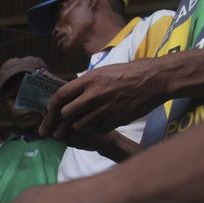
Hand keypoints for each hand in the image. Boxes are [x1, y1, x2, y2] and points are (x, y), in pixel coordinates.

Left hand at [39, 59, 164, 136]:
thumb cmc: (128, 73)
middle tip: (60, 125)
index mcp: (89, 80)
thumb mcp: (103, 72)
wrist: (154, 79)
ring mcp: (104, 109)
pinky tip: (101, 123)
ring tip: (83, 123)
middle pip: (66, 113)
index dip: (52, 106)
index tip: (49, 111)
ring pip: (79, 125)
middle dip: (62, 120)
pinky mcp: (114, 120)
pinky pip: (97, 130)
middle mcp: (93, 95)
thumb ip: (85, 83)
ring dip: (79, 126)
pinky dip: (96, 128)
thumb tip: (67, 93)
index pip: (60, 95)